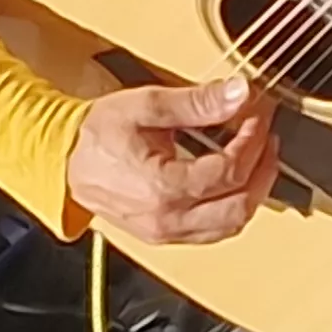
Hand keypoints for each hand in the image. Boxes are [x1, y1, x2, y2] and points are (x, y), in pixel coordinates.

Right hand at [65, 78, 276, 244]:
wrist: (63, 160)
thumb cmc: (96, 135)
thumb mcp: (147, 105)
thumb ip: (197, 102)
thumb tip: (238, 94)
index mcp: (164, 187)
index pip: (231, 170)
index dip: (253, 140)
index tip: (258, 116)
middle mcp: (168, 218)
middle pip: (240, 204)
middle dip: (263, 170)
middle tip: (267, 139)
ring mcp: (166, 233)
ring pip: (231, 225)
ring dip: (253, 193)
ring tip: (258, 160)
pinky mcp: (164, 236)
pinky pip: (213, 233)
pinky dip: (233, 209)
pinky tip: (236, 185)